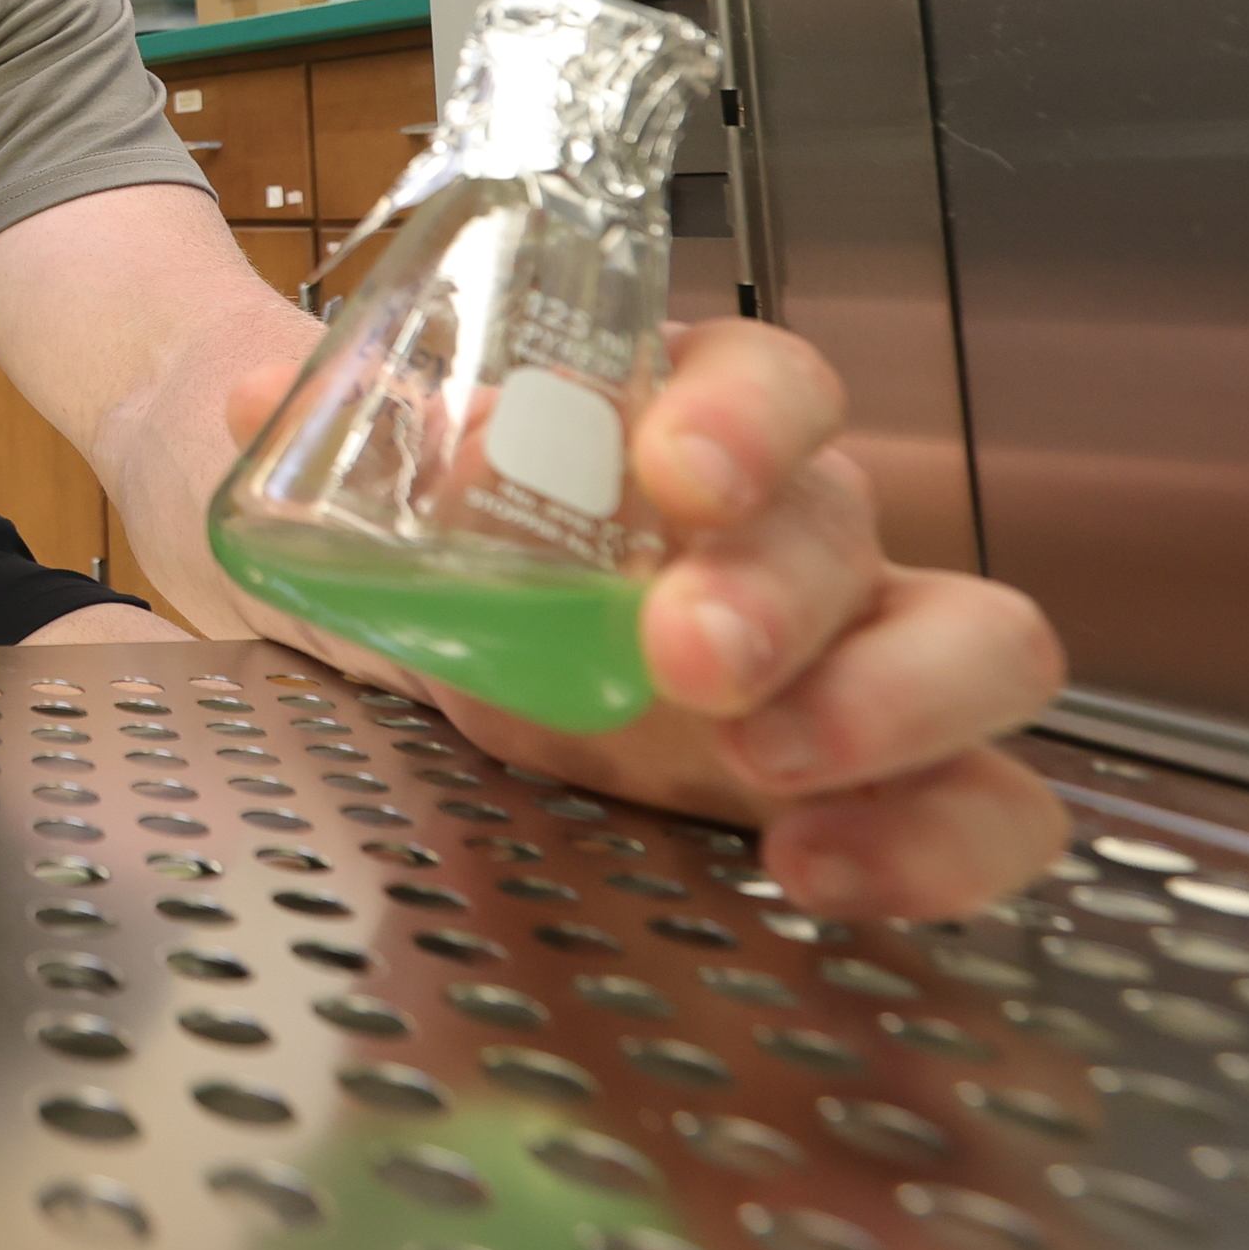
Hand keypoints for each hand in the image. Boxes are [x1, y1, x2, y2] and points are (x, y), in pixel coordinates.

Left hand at [224, 320, 1070, 918]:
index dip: (740, 416)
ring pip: (980, 648)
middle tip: (683, 656)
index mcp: (683, 421)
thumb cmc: (432, 531)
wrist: (415, 633)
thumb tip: (261, 390)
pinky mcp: (873, 785)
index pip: (767, 376)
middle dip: (776, 588)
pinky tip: (820, 872)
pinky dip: (934, 842)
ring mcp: (850, 657)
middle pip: (850, 520)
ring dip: (892, 702)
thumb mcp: (377, 491)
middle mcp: (788, 528)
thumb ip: (337, 438)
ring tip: (767, 767)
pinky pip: (987, 804)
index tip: (672, 468)